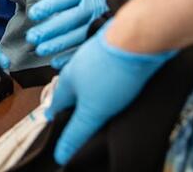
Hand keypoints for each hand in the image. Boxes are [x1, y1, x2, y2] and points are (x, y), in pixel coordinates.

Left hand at [26, 0, 142, 67]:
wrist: (124, 5)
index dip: (48, 7)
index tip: (32, 14)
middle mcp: (93, 8)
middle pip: (69, 20)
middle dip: (49, 29)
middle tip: (31, 37)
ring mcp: (99, 25)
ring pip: (76, 37)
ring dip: (58, 45)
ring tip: (40, 49)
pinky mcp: (101, 40)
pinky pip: (85, 49)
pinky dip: (70, 58)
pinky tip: (55, 62)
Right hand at [47, 21, 174, 164]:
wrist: (138, 39)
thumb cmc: (112, 72)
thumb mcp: (93, 111)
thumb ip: (77, 131)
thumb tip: (61, 154)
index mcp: (68, 79)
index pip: (56, 103)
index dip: (56, 116)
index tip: (55, 124)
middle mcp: (78, 65)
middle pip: (72, 88)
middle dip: (73, 102)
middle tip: (77, 115)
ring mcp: (96, 56)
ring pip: (89, 77)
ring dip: (91, 90)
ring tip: (98, 102)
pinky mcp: (114, 52)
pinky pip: (106, 69)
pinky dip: (108, 79)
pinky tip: (118, 86)